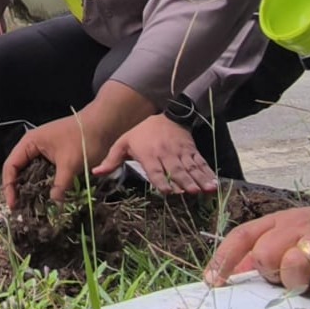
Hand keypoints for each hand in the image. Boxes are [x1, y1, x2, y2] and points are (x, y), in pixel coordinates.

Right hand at [1, 113, 109, 209]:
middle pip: (19, 171)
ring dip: (32, 189)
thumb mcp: (70, 164)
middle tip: (21, 210)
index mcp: (30, 143)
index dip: (9, 186)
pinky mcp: (55, 157)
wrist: (104, 125)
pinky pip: (44, 173)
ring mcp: (44, 151)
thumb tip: (54, 205)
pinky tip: (48, 198)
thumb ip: (60, 186)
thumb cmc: (84, 140)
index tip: (13, 205)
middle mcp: (33, 146)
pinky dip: (45, 185)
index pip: (11, 166)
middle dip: (19, 190)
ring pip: (32, 173)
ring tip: (32, 207)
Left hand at [92, 114, 217, 193]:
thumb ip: (111, 160)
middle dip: (184, 181)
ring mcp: (181, 152)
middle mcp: (166, 154)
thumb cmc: (141, 134)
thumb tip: (95, 172)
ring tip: (208, 190)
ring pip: (191, 168)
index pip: (155, 169)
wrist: (166, 115)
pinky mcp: (192, 151)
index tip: (168, 192)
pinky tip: (214, 184)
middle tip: (192, 192)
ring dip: (199, 179)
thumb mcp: (123, 143)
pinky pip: (200, 163)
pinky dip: (208, 173)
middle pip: (176, 170)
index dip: (162, 180)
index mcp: (148, 154)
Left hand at [205, 201, 309, 304]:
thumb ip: (258, 252)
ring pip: (292, 265)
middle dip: (271, 273)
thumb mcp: (287, 235)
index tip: (212, 282)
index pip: (243, 236)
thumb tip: (223, 274)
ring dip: (298, 283)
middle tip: (289, 276)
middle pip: (265, 254)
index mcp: (278, 221)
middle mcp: (298, 226)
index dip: (224, 258)